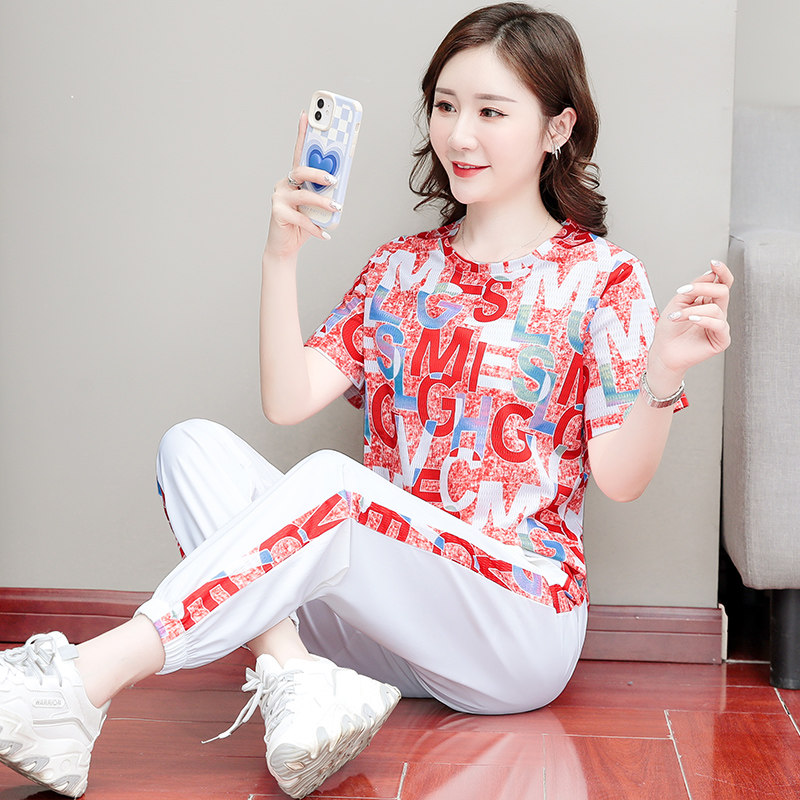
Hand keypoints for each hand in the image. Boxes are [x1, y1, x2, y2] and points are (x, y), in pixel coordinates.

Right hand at [264, 112, 339, 259]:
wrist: (285, 246)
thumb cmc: (302, 223)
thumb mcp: (316, 206)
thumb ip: (323, 194)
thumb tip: (339, 185)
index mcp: (294, 178)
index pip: (298, 152)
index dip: (302, 132)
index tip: (306, 114)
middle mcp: (284, 184)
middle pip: (301, 171)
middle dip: (319, 172)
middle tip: (334, 179)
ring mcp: (279, 197)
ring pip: (303, 194)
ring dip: (322, 202)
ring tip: (336, 209)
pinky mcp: (277, 213)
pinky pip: (301, 217)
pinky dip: (315, 227)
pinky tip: (324, 233)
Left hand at [646, 259, 732, 393]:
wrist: (663, 351)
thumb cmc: (669, 330)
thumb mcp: (678, 302)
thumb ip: (695, 288)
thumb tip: (711, 274)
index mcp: (708, 302)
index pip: (722, 283)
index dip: (721, 272)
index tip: (714, 263)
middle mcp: (716, 312)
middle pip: (722, 291)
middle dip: (703, 288)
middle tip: (684, 292)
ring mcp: (720, 326)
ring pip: (716, 308)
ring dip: (692, 310)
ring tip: (676, 317)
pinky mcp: (721, 340)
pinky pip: (719, 325)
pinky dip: (704, 320)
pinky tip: (692, 320)